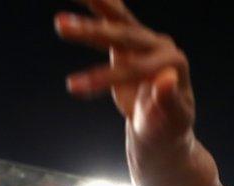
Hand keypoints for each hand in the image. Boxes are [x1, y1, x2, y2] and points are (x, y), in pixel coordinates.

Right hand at [56, 1, 195, 141]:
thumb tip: (167, 78)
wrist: (163, 124)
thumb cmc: (168, 127)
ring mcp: (144, 41)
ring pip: (116, 19)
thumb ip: (169, 100)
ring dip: (91, 7)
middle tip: (59, 25)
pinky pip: (110, 18)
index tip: (74, 85)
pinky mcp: (128, 41)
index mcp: (174, 63)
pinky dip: (96, 5)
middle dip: (91, 32)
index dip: (108, 77)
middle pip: (125, 36)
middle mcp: (160, 46)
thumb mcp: (172, 120)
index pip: (138, 67)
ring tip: (62, 10)